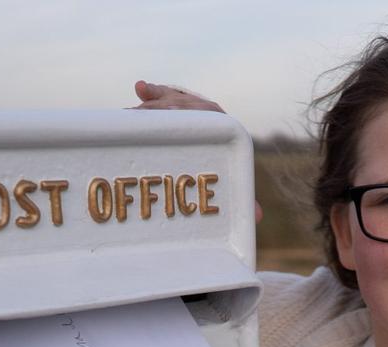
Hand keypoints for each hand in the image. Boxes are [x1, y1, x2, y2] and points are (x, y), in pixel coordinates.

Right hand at [131, 81, 262, 223]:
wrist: (225, 148)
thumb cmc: (229, 168)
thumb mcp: (235, 181)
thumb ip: (244, 196)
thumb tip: (257, 217)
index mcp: (224, 125)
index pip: (207, 114)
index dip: (189, 112)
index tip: (173, 111)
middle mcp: (207, 112)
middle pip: (182, 106)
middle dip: (161, 110)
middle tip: (140, 117)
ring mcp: (190, 107)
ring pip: (169, 102)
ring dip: (150, 106)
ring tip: (129, 113)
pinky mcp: (176, 106)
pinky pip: (163, 96)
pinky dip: (151, 92)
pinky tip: (139, 88)